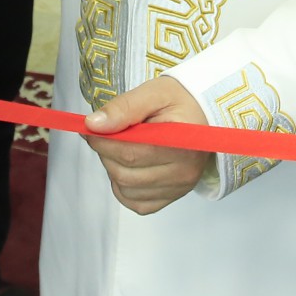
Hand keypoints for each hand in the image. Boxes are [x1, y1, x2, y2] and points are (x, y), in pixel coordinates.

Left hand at [82, 76, 209, 213]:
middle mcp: (184, 171)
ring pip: (126, 189)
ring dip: (112, 168)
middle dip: (106, 152)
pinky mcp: (171, 198)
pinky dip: (123, 187)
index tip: (90, 129)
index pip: (131, 151)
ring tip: (121, 147)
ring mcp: (179, 188)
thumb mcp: (154, 93)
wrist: (204, 116)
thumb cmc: (181, 102)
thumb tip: (94, 124)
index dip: (103, 141)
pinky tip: (129, 166)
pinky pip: (136, 203)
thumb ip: (124, 107)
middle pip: (125, 172)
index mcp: (183, 142)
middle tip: (105, 134)